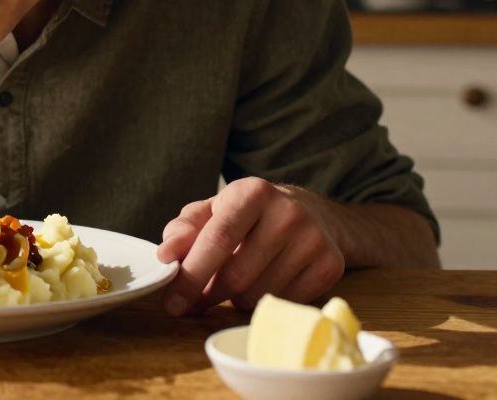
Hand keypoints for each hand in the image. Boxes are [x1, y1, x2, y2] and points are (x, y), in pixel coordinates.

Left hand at [155, 177, 344, 315]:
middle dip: (208, 295)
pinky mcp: (331, 266)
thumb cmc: (249, 215)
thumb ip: (184, 230)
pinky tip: (263, 283)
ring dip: (235, 300)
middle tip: (193, 302)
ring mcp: (314, 240)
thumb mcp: (212, 211)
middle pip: (236, 276)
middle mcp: (288, 212)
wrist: (311, 212)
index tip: (172, 302)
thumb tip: (165, 255)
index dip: (191, 275)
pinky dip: (264, 303)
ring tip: (234, 283)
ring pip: (258, 295)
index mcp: (252, 192)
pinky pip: (283, 304)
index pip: (217, 240)